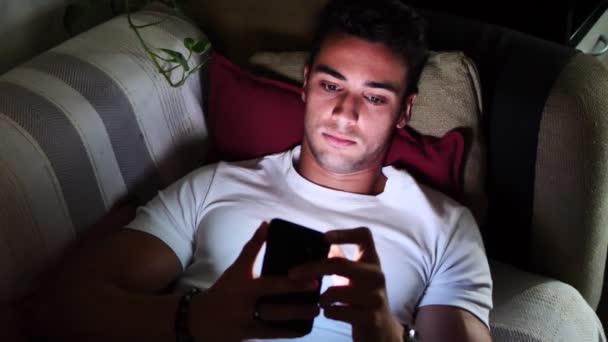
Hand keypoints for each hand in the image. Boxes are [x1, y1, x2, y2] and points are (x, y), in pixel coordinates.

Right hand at [190, 222, 320, 341]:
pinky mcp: (248, 337)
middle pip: (274, 307)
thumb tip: (266, 224)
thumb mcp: (237, 268)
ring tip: (316, 313)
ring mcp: (247, 324)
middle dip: (298, 306)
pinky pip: (271, 336)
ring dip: (296, 319)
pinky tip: (303, 330)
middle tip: (319, 300)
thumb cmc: (225, 289)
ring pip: (275, 325)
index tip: (313, 280)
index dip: (292, 284)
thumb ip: (253, 248)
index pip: (271, 284)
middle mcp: (246, 307)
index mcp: (245, 288)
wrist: (201, 319)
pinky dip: (287, 333)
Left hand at [289, 227, 403, 341]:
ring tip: (320, 300)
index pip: (364, 235)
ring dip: (322, 296)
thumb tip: (315, 242)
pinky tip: (327, 311)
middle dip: (313, 268)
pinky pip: (340, 312)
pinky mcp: (371, 318)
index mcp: (371, 260)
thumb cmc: (361, 296)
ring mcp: (376, 297)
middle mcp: (377, 275)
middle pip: (340, 264)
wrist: (381, 328)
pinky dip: (328, 311)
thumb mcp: (354, 275)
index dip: (344, 233)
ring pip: (338, 292)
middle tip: (293, 274)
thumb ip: (339, 258)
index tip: (324, 236)